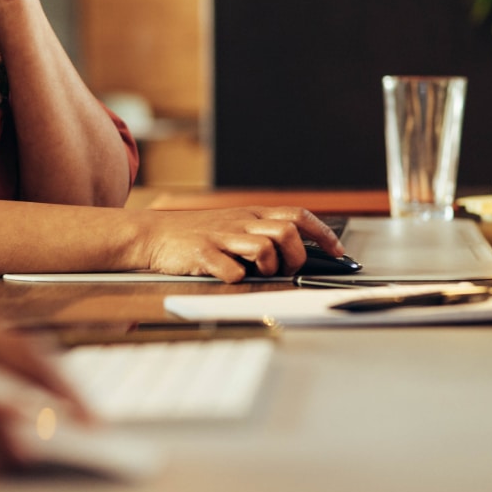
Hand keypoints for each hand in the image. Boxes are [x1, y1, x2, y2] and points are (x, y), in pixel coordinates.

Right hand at [131, 207, 343, 281]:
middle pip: (287, 232)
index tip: (338, 251)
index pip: (298, 215)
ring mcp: (222, 237)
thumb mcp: (233, 225)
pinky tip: (231, 277)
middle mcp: (241, 222)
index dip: (323, 233)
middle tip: (286, 269)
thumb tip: (297, 252)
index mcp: (252, 214)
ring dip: (270, 267)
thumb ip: (261, 233)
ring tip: (258, 274)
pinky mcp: (202, 254)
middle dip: (296, 256)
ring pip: (264, 248)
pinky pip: (230, 269)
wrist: (153, 235)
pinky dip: (236, 277)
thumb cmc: (196, 235)